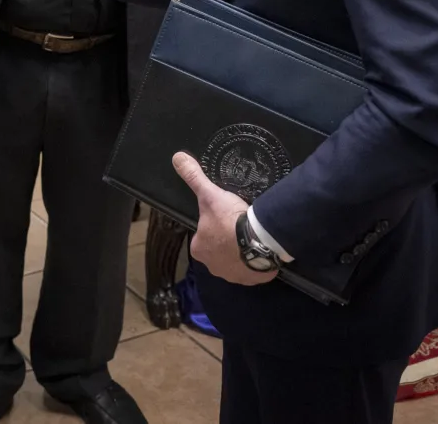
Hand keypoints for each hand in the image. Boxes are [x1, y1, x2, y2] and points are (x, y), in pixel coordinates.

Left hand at [173, 152, 276, 286]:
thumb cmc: (229, 220)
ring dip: (241, 251)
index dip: (213, 226)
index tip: (224, 218)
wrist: (259, 241)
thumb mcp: (209, 194)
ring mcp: (232, 276)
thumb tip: (176, 157)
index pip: (203, 235)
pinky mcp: (251, 280)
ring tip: (250, 237)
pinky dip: (254, 261)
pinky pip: (251, 269)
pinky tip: (260, 249)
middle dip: (227, 240)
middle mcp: (212, 266)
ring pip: (235, 260)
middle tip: (239, 226)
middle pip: (219, 249)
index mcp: (198, 249)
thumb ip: (193, 177)